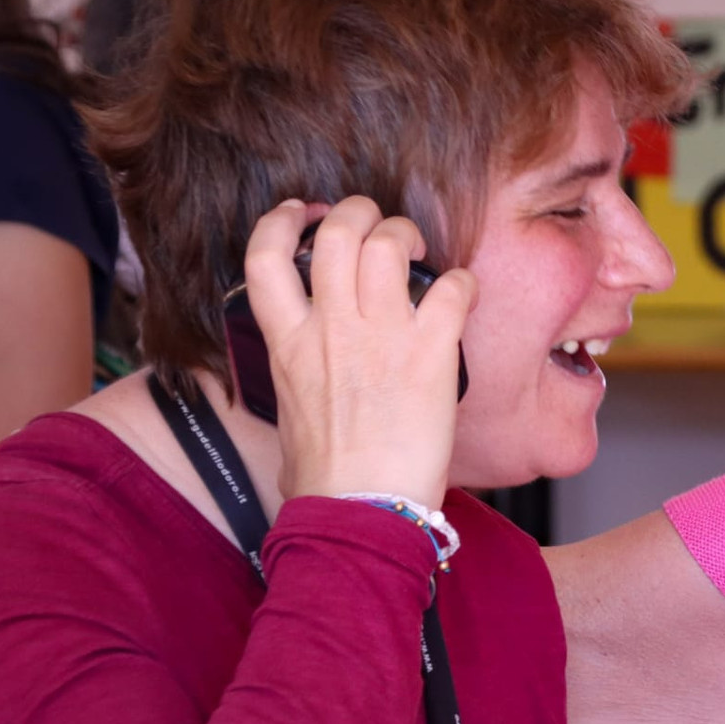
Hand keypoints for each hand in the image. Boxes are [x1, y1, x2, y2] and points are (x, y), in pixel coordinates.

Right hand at [244, 197, 475, 508]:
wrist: (361, 511)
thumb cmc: (325, 483)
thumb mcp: (288, 422)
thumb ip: (295, 390)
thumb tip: (303, 401)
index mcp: (287, 344)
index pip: (263, 257)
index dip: (280, 221)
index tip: (302, 213)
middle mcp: (330, 328)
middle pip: (336, 233)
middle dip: (358, 212)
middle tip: (376, 223)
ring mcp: (381, 335)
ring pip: (388, 244)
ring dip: (405, 235)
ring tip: (418, 249)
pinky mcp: (430, 352)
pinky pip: (452, 289)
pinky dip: (462, 283)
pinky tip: (461, 294)